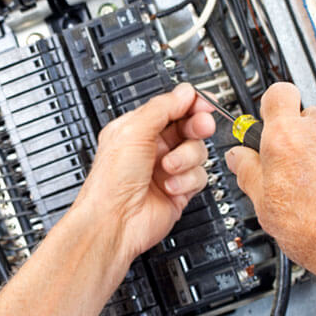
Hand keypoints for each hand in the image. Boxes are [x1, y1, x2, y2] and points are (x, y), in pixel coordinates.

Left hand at [72, 84, 215, 263]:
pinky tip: (170, 186)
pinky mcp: (180, 189)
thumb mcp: (133, 132)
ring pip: (198, 151)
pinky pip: (200, 176)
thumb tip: (185, 93)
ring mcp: (167, 169)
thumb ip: (162, 108)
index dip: (190, 103)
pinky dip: (187, 180)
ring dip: (186, 159)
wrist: (114, 222)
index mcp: (137, 128)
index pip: (172, 107)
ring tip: (168, 168)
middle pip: (189, 126)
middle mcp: (153, 147)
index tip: (203, 103)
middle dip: (197, 126)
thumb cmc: (111, 182)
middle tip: (201, 126)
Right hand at [224, 83, 315, 299]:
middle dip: (299, 137)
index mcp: (286, 138)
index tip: (271, 121)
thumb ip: (247, 171)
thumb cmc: (315, 232)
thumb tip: (238, 158)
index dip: (273, 106)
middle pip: (306, 116)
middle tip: (294, 168)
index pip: (278, 94)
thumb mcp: (263, 205)